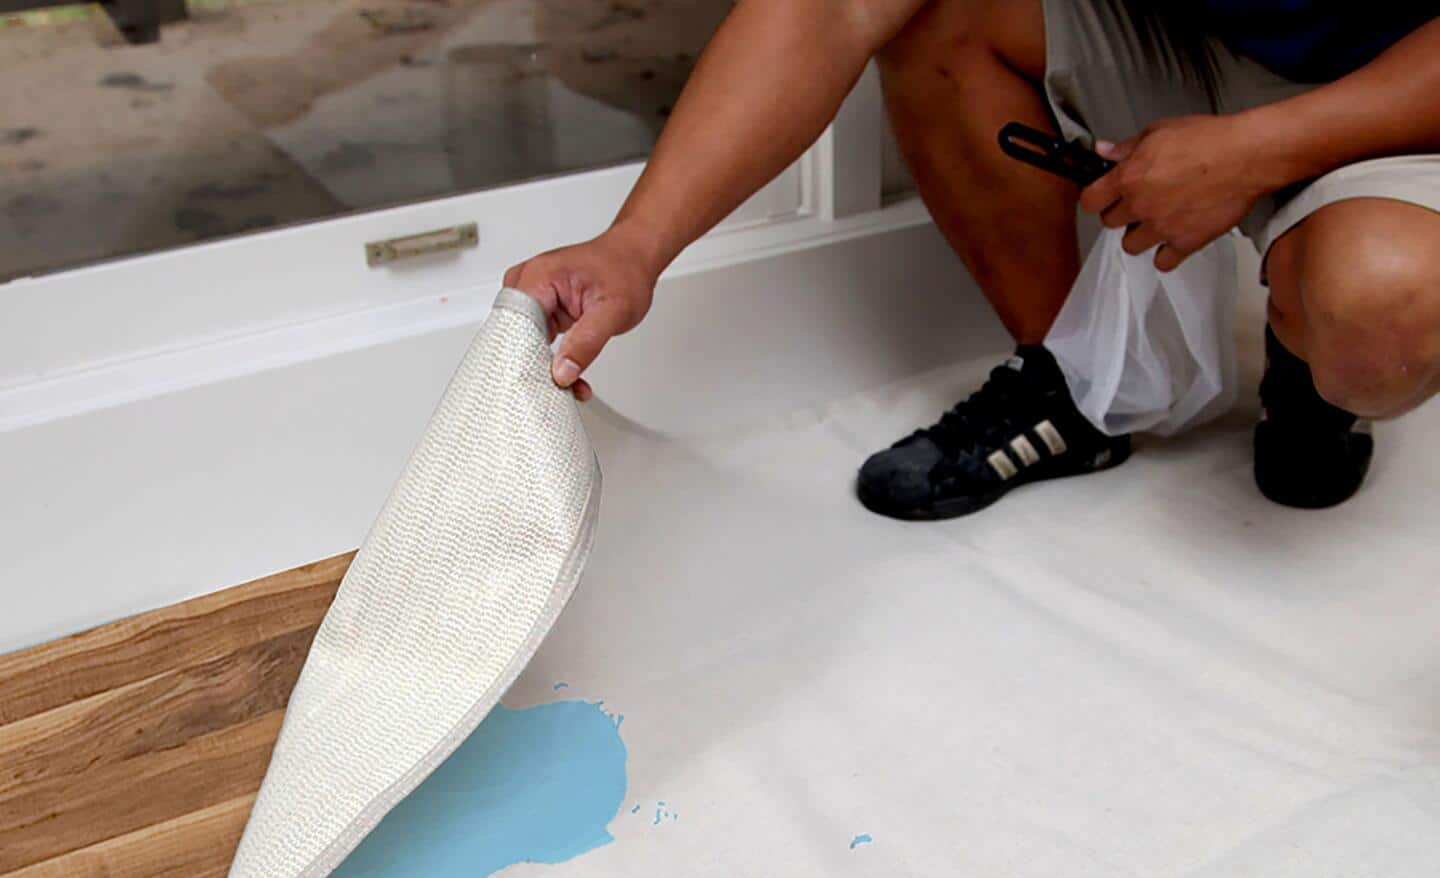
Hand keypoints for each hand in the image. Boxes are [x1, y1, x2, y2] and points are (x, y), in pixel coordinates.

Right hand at [503, 224, 660, 400]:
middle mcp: (528, 282)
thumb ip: (587, 342)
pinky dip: (550, 359)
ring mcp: (531, 294)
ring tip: (572, 384)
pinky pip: (534, 339)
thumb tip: (562, 372)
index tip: (544, 384)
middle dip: (537, 368)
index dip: (526, 360)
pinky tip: (569, 372)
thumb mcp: (614, 311)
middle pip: (514, 337)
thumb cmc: (625, 272)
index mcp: (539, 276)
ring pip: (523, 342)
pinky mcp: (539, 307)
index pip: (516, 327)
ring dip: (545, 367)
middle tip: (563, 389)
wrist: (632, 257)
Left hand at [1079, 114, 1278, 270]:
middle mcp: (1141, 206)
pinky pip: (1163, 262)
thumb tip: (1104, 150)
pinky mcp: (1185, 242)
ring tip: (1154, 222)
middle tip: (1135, 203)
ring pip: (1131, 246)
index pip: (1090, 200)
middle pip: (1110, 223)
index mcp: (1129, 177)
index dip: (1095, 198)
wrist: (1246, 156)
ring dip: (1139, 235)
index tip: (1102, 196)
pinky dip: (1166, 255)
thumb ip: (1127, 146)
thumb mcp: (1160, 131)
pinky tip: (1172, 240)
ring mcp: (1162, 227)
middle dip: (1120, 213)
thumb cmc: (1209, 139)